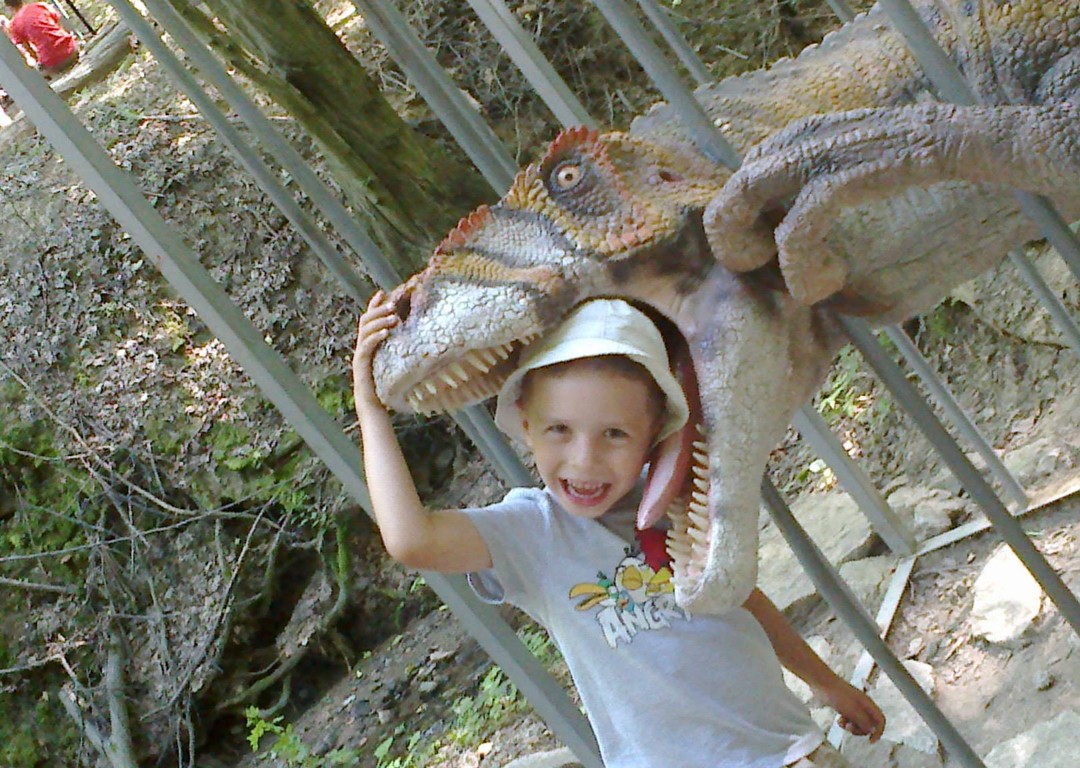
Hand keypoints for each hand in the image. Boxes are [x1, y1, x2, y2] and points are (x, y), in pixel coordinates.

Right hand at [353, 290, 397, 412]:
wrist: (373, 405)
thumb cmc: (385, 385)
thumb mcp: (393, 362)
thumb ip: (397, 349)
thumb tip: (415, 337)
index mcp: (368, 344)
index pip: (368, 319)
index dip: (374, 305)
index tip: (382, 292)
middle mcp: (361, 346)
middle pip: (365, 320)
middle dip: (378, 309)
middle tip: (393, 303)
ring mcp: (360, 355)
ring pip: (365, 330)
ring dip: (380, 321)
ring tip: (394, 316)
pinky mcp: (361, 364)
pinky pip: (366, 346)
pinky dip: (376, 337)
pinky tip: (387, 332)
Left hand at [814, 676, 885, 742]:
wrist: (821, 683)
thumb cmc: (837, 695)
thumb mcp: (852, 710)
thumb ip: (864, 721)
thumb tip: (872, 730)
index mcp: (868, 704)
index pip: (880, 719)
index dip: (879, 731)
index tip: (871, 741)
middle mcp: (863, 705)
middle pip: (869, 724)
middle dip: (860, 730)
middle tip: (849, 729)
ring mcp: (853, 706)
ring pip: (858, 723)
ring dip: (851, 727)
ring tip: (841, 723)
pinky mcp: (844, 707)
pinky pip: (849, 719)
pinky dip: (845, 723)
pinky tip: (838, 721)